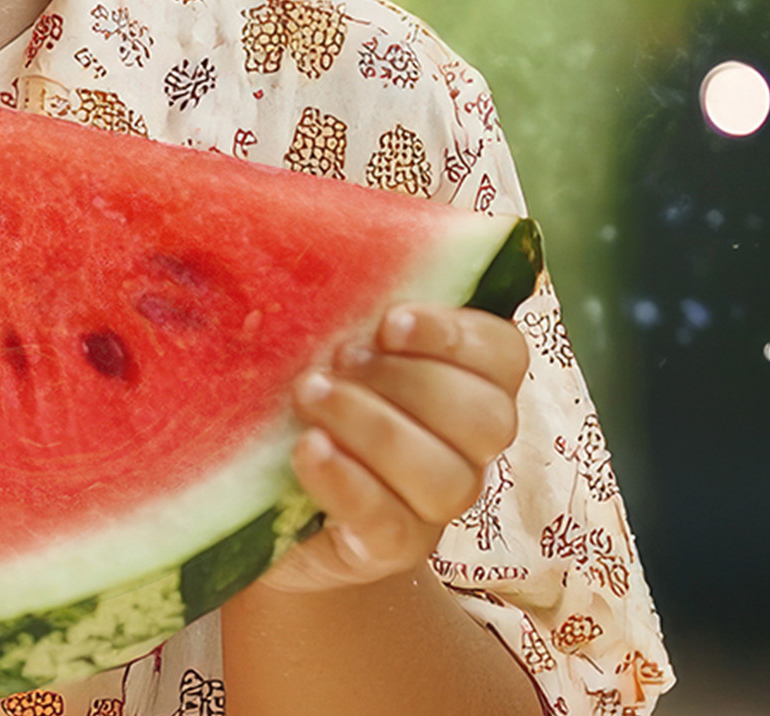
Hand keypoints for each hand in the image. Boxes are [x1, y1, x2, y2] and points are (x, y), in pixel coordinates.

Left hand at [260, 302, 528, 594]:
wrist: (268, 492)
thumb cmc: (308, 385)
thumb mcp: (325, 329)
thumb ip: (342, 289)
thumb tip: (301, 225)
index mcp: (464, 377)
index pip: (504, 353)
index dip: (458, 335)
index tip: (392, 321)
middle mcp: (466, 445)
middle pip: (486, 417)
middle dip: (409, 381)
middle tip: (338, 359)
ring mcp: (434, 504)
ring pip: (446, 476)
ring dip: (374, 427)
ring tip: (309, 396)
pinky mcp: (390, 546)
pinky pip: (391, 522)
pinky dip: (348, 482)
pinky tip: (308, 450)